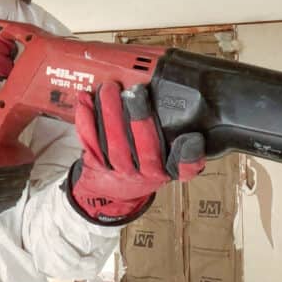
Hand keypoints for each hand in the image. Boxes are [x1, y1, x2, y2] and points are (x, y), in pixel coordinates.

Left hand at [66, 82, 205, 224]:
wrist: (112, 192)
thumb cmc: (145, 168)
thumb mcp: (170, 166)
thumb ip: (184, 154)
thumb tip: (195, 136)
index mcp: (164, 170)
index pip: (181, 166)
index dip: (187, 156)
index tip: (192, 138)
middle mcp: (142, 172)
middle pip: (142, 147)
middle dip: (138, 118)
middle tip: (136, 92)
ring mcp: (116, 169)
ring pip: (113, 142)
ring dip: (110, 113)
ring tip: (111, 89)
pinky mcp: (94, 162)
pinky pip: (90, 140)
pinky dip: (86, 118)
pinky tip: (85, 99)